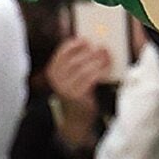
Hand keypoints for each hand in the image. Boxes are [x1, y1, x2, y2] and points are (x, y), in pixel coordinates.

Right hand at [46, 35, 110, 152]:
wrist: (75, 118)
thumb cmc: (76, 92)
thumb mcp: (70, 77)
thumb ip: (74, 61)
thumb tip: (88, 43)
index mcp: (52, 71)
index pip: (61, 52)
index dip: (74, 44)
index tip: (86, 40)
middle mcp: (56, 79)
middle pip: (74, 59)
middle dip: (90, 52)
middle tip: (102, 47)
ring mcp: (65, 88)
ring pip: (84, 68)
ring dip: (98, 60)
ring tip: (106, 56)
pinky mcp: (76, 95)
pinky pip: (91, 78)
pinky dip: (100, 71)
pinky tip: (106, 67)